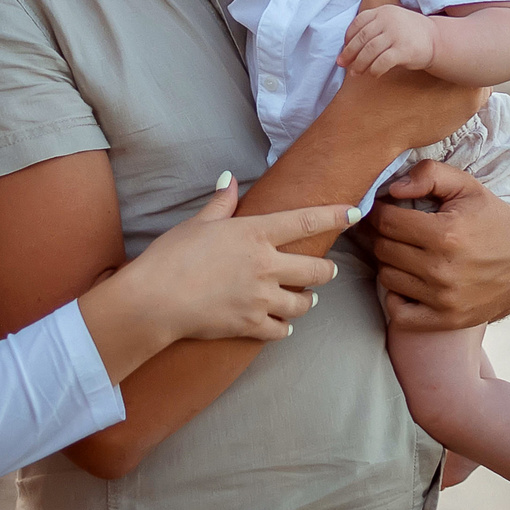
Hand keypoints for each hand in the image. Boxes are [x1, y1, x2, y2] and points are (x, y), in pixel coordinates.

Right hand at [77, 177, 354, 381]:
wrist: (154, 301)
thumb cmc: (172, 257)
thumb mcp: (197, 223)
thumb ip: (221, 203)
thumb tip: (230, 179)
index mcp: (255, 234)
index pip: (305, 221)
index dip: (334, 216)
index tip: (355, 212)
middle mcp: (266, 265)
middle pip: (317, 269)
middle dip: (326, 271)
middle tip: (327, 271)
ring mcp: (260, 298)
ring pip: (303, 303)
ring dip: (307, 300)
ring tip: (305, 299)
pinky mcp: (250, 325)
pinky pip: (281, 330)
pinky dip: (284, 328)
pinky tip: (281, 325)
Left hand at [340, 5, 435, 76]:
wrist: (436, 39)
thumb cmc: (409, 33)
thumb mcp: (392, 20)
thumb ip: (373, 27)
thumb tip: (348, 47)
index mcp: (383, 11)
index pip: (358, 22)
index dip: (348, 37)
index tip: (344, 48)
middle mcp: (388, 20)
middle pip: (361, 38)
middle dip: (349, 53)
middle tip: (342, 64)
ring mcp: (396, 34)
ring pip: (369, 51)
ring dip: (359, 64)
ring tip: (355, 73)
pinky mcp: (403, 50)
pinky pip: (382, 62)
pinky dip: (374, 70)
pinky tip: (373, 75)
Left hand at [367, 160, 509, 332]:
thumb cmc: (493, 220)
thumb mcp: (467, 187)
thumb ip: (429, 175)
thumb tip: (393, 189)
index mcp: (446, 233)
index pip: (387, 221)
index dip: (380, 211)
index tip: (384, 208)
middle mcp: (442, 268)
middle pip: (383, 249)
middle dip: (383, 235)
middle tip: (394, 228)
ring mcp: (443, 298)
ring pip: (387, 277)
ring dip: (390, 263)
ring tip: (405, 251)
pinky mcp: (446, 319)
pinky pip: (399, 312)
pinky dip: (396, 297)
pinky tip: (409, 281)